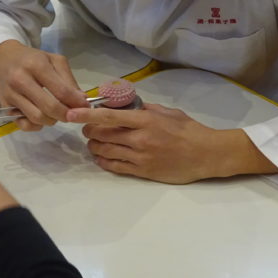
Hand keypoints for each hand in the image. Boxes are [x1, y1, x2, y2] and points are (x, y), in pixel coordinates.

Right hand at [0, 40, 86, 131]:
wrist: (2, 57)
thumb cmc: (31, 58)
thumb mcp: (52, 60)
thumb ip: (68, 79)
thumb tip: (81, 100)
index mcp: (36, 65)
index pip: (61, 91)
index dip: (76, 102)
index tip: (85, 107)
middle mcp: (21, 80)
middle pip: (50, 107)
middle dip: (66, 115)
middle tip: (72, 115)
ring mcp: (11, 94)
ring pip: (37, 118)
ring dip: (52, 120)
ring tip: (56, 113)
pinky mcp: (4, 105)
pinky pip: (24, 124)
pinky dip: (36, 125)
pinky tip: (41, 117)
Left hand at [66, 102, 276, 182]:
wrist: (207, 155)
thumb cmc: (189, 130)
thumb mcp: (168, 112)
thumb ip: (145, 109)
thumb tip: (126, 105)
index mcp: (145, 121)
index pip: (109, 116)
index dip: (86, 115)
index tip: (71, 113)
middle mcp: (139, 139)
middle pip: (102, 134)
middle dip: (89, 130)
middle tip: (87, 127)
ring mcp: (140, 157)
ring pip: (105, 151)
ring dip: (94, 146)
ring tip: (93, 141)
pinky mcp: (142, 172)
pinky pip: (115, 167)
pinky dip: (103, 161)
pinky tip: (101, 156)